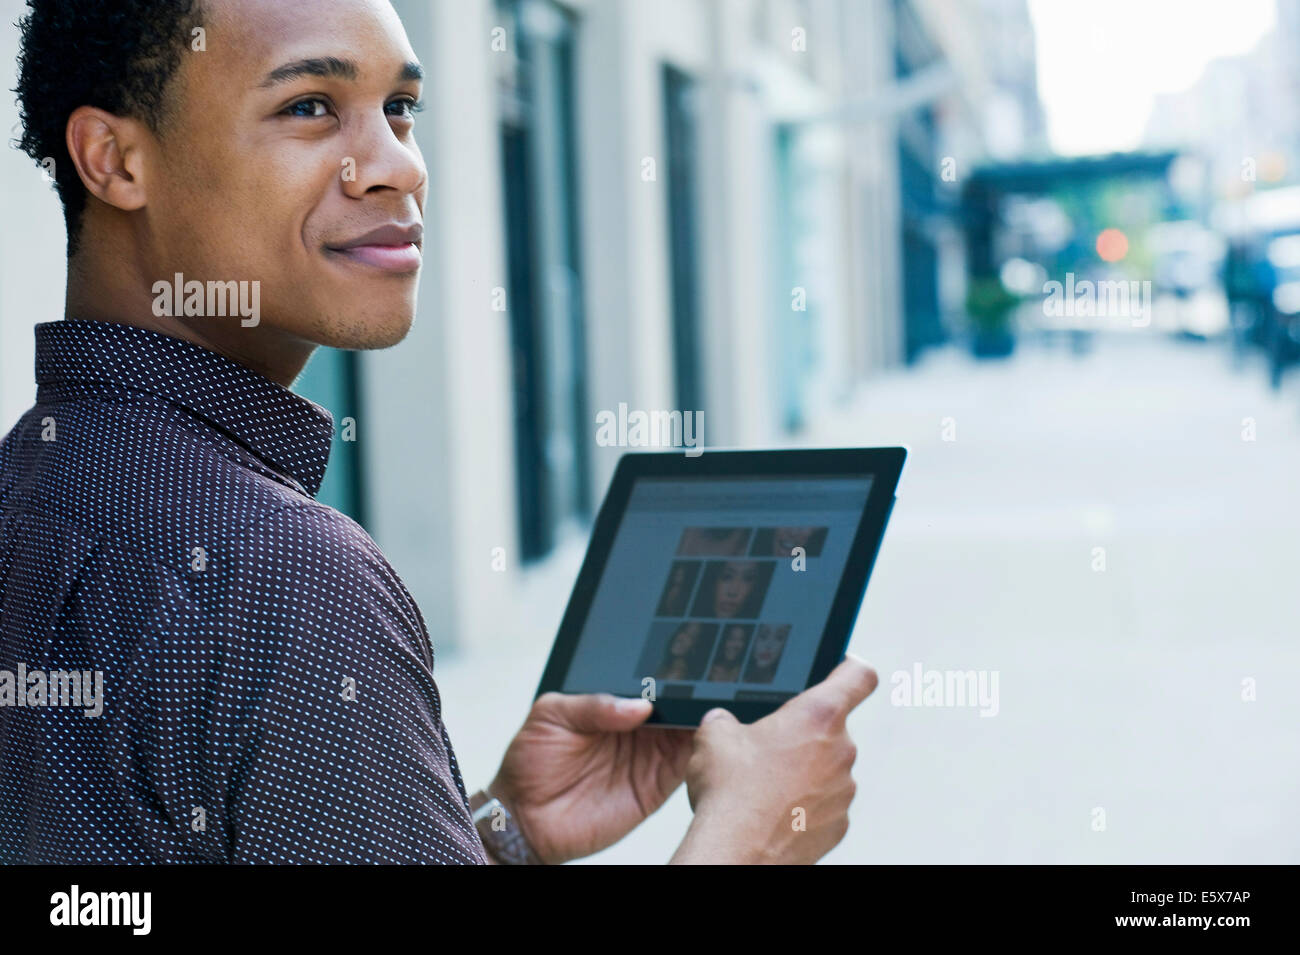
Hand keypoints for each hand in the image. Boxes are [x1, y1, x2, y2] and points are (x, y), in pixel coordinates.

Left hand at [488, 693, 692, 863]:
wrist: (523, 818)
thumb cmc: (530, 763)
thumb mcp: (553, 715)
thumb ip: (594, 704)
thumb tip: (639, 704)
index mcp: (613, 705)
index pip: (648, 685)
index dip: (667, 674)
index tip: (685, 663)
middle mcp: (636, 729)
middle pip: (675, 705)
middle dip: (691, 692)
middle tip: (704, 682)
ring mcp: (648, 757)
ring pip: (688, 731)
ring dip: (700, 718)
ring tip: (707, 704)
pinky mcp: (655, 787)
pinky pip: (687, 766)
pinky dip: (700, 750)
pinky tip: (702, 735)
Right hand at [670, 655, 878, 863]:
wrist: (737, 853)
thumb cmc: (731, 794)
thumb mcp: (713, 736)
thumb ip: (728, 718)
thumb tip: (725, 723)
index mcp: (818, 715)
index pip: (858, 676)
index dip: (851, 667)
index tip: (841, 668)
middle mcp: (841, 750)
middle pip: (832, 729)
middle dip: (803, 735)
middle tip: (767, 748)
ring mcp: (844, 790)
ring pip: (826, 769)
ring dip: (803, 772)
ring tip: (763, 786)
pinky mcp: (839, 824)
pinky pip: (824, 804)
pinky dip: (804, 805)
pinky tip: (773, 811)